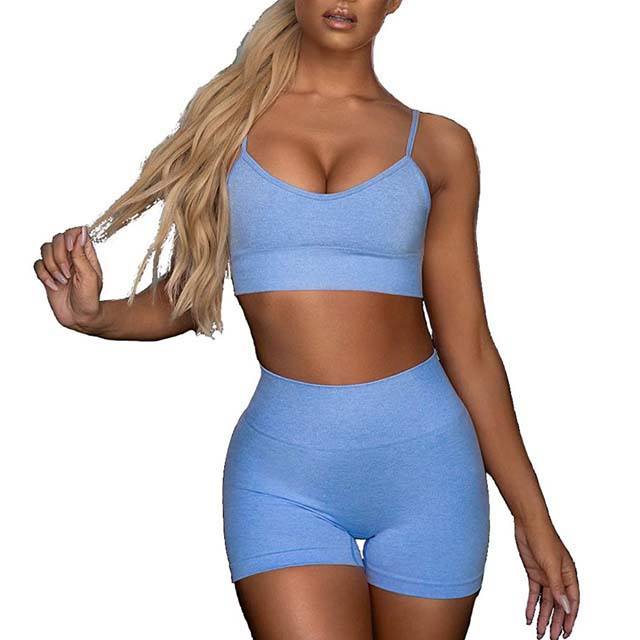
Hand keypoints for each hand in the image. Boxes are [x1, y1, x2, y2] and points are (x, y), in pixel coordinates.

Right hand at [33, 225, 103, 330]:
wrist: (80, 316)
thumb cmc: (90, 298)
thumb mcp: (90, 276)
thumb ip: (82, 254)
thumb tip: (81, 232)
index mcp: (86, 254)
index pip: (76, 232)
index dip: (70, 236)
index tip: (71, 249)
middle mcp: (72, 256)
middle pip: (57, 239)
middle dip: (59, 256)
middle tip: (67, 274)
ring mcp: (58, 263)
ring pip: (45, 250)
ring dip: (52, 267)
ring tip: (63, 281)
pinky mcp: (47, 273)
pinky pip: (38, 265)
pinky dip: (44, 275)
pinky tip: (54, 286)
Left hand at [514, 516, 579, 638]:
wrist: (528, 523)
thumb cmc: (544, 538)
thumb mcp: (551, 565)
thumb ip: (557, 587)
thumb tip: (566, 608)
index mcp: (569, 575)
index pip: (573, 602)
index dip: (570, 618)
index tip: (566, 632)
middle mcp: (559, 578)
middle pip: (559, 605)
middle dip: (556, 622)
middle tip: (552, 638)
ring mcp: (546, 576)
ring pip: (546, 602)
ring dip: (543, 617)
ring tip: (539, 633)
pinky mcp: (534, 573)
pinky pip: (534, 594)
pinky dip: (531, 606)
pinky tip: (528, 617)